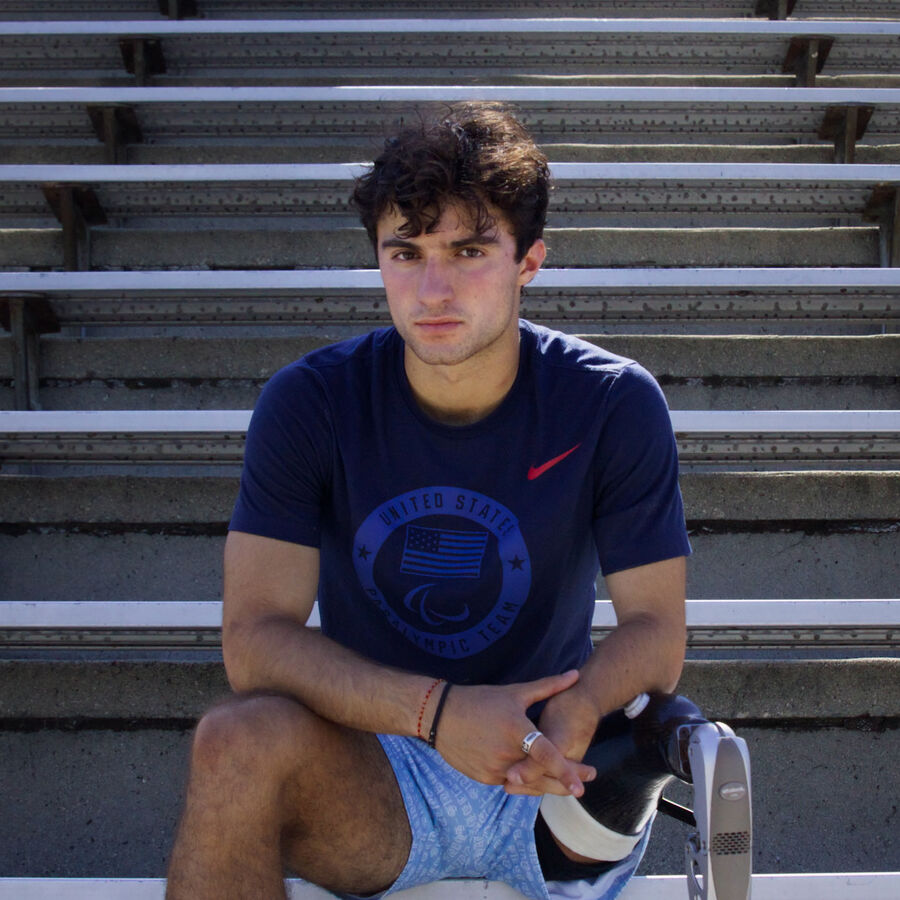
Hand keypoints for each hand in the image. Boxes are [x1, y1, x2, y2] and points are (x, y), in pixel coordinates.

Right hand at [434, 670, 594, 796]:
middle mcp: (505, 754)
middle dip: (563, 783)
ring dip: (544, 785)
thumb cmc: (480, 700)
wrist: (440, 716)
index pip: (545, 755)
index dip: (566, 771)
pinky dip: (523, 782)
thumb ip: (548, 686)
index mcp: (515, 730)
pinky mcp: (484, 778)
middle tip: (582, 786)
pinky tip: (534, 778)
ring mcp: (493, 769)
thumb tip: (575, 675)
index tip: (582, 784)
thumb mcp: (514, 692)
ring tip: (562, 784)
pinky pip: (510, 783)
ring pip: (526, 784)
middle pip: (540, 777)